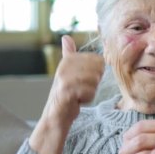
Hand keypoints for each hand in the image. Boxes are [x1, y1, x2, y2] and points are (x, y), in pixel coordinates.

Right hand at [30, 35, 104, 153]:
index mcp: (68, 59)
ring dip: (90, 91)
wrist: (56, 116)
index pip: (98, 60)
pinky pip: (90, 91)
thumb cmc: (66, 94)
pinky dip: (87, 99)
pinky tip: (78, 101)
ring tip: (79, 95)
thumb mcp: (68, 72)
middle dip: (94, 82)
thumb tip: (66, 37)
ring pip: (95, 80)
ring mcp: (64, 78)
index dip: (96, 73)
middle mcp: (64, 66)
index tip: (84, 80)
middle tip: (82, 89)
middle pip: (98, 70)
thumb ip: (68, 54)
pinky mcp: (66, 91)